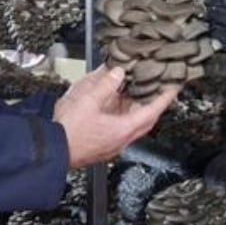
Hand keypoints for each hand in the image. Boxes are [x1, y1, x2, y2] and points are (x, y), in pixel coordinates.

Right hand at [51, 65, 181, 168]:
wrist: (52, 151)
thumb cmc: (68, 132)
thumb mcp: (87, 101)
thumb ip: (105, 85)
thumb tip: (118, 73)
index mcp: (123, 130)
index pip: (152, 112)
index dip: (164, 98)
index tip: (173, 88)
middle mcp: (121, 140)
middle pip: (145, 120)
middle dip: (152, 104)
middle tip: (156, 90)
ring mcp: (112, 144)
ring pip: (132, 124)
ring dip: (135, 109)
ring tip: (134, 93)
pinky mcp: (102, 145)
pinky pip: (119, 128)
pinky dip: (121, 114)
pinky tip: (112, 106)